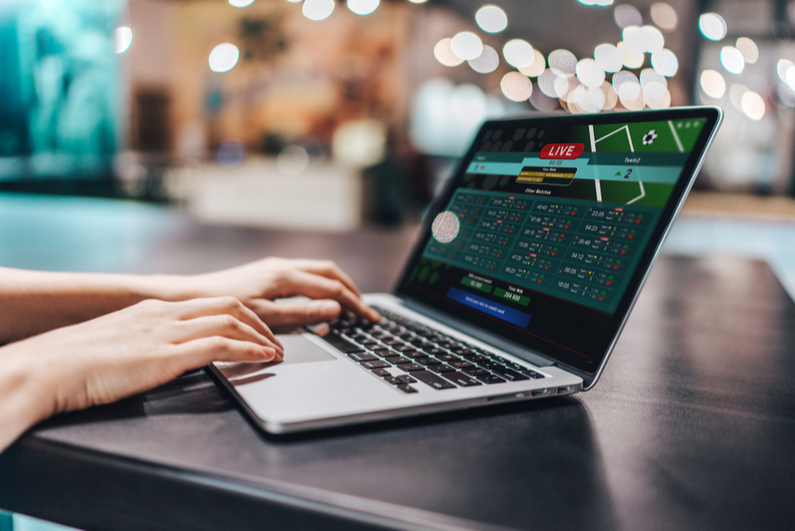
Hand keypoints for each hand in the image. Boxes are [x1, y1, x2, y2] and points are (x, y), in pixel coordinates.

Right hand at [1, 297, 281, 424]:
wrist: (45, 368)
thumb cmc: (70, 363)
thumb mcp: (114, 343)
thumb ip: (139, 342)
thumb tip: (152, 353)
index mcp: (151, 310)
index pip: (209, 303)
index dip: (240, 314)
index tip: (255, 328)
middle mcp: (164, 314)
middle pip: (228, 305)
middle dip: (258, 321)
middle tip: (275, 339)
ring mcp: (166, 332)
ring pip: (231, 320)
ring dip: (261, 336)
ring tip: (278, 351)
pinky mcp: (166, 355)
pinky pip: (221, 345)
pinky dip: (249, 350)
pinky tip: (265, 358)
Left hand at [184, 258, 379, 328]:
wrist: (192, 296)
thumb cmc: (224, 309)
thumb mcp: (266, 317)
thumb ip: (302, 313)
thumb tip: (333, 309)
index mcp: (286, 276)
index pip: (332, 288)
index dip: (355, 304)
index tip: (369, 317)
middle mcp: (283, 266)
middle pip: (330, 272)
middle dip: (351, 290)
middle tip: (366, 310)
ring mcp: (276, 267)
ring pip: (318, 270)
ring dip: (338, 285)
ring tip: (350, 303)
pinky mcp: (268, 271)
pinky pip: (305, 274)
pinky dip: (322, 285)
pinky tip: (320, 299)